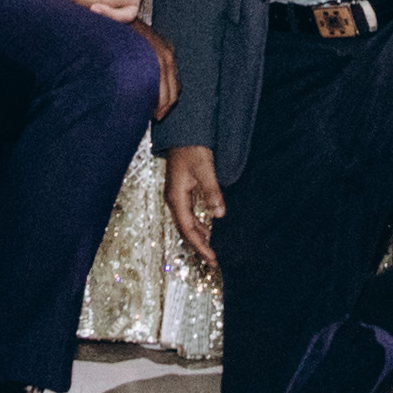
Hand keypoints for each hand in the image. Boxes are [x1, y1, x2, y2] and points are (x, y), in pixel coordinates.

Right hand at [163, 141, 226, 272]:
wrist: (182, 132)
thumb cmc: (193, 149)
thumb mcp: (205, 169)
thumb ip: (212, 192)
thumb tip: (219, 214)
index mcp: (176, 197)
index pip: (188, 228)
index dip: (200, 245)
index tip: (212, 258)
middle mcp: (173, 199)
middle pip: (185, 229)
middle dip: (198, 245)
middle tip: (213, 259)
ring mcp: (175, 196)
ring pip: (185, 222)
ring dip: (198, 236)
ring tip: (211, 247)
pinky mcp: (179, 191)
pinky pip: (187, 214)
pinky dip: (197, 224)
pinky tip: (207, 228)